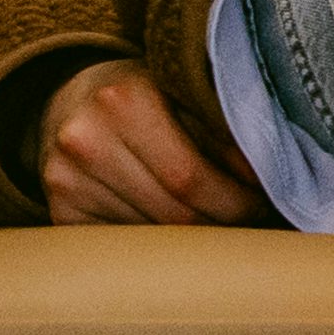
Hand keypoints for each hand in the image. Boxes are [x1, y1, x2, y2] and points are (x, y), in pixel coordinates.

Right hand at [37, 56, 270, 228]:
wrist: (71, 102)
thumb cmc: (143, 94)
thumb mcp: (182, 90)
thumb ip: (222, 127)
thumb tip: (273, 176)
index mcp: (123, 101)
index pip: (191, 176)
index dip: (236, 200)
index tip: (267, 205)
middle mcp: (85, 142)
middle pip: (173, 213)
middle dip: (223, 223)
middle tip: (255, 222)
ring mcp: (66, 183)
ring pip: (152, 235)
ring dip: (195, 238)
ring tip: (223, 223)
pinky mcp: (60, 213)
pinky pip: (126, 244)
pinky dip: (161, 243)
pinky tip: (179, 231)